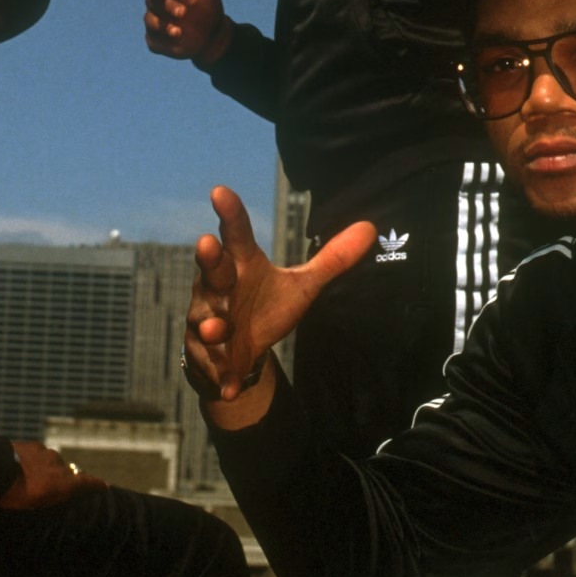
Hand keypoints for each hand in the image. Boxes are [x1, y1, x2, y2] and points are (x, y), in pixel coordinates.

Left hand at [0, 441, 107, 509]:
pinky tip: (20, 468)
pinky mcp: (32, 445)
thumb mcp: (36, 504)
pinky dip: (33, 461)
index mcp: (62, 482)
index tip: (105, 486)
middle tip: (45, 491)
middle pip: (65, 473)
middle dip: (59, 480)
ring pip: (50, 462)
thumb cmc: (14, 494)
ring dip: (44, 470)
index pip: (86, 483)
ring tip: (27, 480)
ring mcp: (46, 453)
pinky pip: (37, 454)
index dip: (96, 485)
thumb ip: (53, 497)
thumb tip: (66, 492)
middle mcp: (59, 465)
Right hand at [143, 0, 231, 64]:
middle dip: (166, 7)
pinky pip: (153, 40)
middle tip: (183, 13)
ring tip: (179, 32)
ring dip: (162, 26)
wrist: (213, 38)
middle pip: (152, 1)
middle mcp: (159, 4)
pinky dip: (162, 42)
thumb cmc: (209, 11)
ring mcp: (156, 22)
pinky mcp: (156, 40)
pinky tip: (175, 43)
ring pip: (150, 21)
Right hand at [185, 186, 374, 422]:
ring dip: (211, 324)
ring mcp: (209, 320)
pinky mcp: (208, 355)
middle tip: (206, 242)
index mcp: (241, 263)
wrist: (236, 351)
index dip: (229, 212)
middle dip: (208, 258)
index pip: (235, 233)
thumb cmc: (265, 305)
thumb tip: (370, 227)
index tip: (220, 191)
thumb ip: (332, 259)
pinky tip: (230, 385)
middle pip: (211, 268)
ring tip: (218, 329)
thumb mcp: (301, 284)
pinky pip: (212, 363)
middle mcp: (219, 287)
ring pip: (206, 318)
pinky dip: (221, 374)